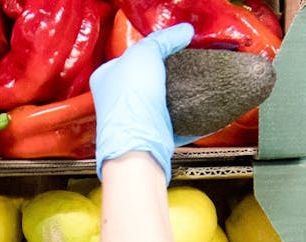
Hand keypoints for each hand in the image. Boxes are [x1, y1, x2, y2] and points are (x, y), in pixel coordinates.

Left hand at [90, 24, 194, 179]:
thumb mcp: (144, 54)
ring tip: (195, 79)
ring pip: (163, 99)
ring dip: (180, 91)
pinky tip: (200, 104)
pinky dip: (189, 114)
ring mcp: (137, 118)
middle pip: (149, 77)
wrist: (139, 145)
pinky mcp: (156, 134)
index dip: (152, 48)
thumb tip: (182, 32)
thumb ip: (163, 40)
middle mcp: (119, 100)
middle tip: (185, 60)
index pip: (131, 56)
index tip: (172, 44)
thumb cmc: (129, 102)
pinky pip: (177, 121)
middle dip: (168, 70)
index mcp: (106, 78)